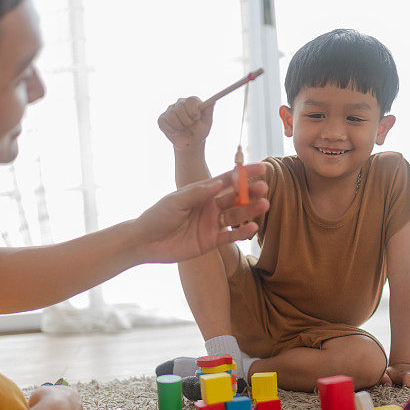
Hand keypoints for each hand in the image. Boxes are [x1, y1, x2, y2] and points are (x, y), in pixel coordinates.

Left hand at [133, 165, 268, 263]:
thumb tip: (218, 183)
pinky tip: (253, 227)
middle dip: (250, 192)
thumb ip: (197, 193)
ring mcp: (211, 224)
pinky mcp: (210, 242)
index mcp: (201, 193)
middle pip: (234, 198)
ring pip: (235, 215)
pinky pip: (229, 236)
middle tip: (264, 187)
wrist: (145, 242)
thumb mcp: (175, 201)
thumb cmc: (157, 216)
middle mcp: (209, 207)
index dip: (243, 174)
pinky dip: (242, 232)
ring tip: (264, 204)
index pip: (226, 181)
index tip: (261, 167)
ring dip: (250, 210)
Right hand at [157, 97, 213, 148]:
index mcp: (192, 102)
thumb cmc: (199, 131)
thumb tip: (213, 101)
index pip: (190, 100)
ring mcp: (170, 110)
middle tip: (189, 126)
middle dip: (186, 120)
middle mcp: (180, 103)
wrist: (190, 142)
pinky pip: (162, 122)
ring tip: (183, 129)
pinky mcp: (162, 118)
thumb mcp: (207, 122)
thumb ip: (209, 111)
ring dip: (178, 126)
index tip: (196, 119)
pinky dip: (170, 130)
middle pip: (179, 107)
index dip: (193, 111)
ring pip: (171, 115)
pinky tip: (176, 132)